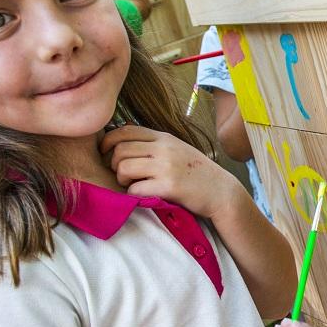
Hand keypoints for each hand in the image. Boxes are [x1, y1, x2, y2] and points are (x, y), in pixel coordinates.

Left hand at [101, 125, 240, 219]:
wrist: (221, 192)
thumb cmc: (196, 173)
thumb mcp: (176, 150)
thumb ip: (153, 144)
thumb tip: (120, 141)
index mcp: (164, 137)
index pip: (125, 130)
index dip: (108, 141)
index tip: (105, 153)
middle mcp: (164, 148)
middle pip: (119, 150)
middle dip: (114, 165)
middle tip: (124, 175)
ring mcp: (166, 167)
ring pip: (123, 168)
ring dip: (122, 180)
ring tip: (133, 185)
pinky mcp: (169, 186)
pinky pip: (135, 189)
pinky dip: (134, 195)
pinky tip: (144, 196)